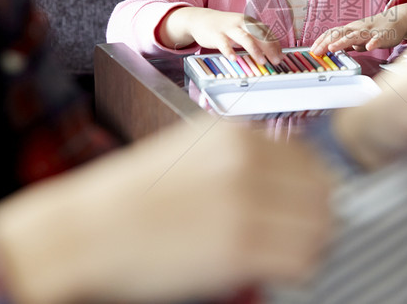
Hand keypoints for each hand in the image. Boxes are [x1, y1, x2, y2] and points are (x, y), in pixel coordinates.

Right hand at [0, 118, 333, 302]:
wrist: (82, 232)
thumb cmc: (129, 199)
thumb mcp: (188, 155)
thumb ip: (240, 161)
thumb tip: (287, 185)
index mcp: (234, 135)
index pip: (309, 159)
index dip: (310, 190)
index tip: (301, 209)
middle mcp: (246, 160)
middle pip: (323, 190)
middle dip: (318, 216)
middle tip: (302, 237)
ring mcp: (246, 201)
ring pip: (320, 224)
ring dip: (312, 244)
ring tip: (288, 256)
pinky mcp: (240, 245)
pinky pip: (302, 258)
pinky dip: (299, 269)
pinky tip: (277, 271)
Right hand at [159, 7, 282, 65]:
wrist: (200, 19)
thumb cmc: (224, 26)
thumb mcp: (241, 28)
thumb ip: (253, 37)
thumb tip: (269, 50)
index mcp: (249, 22)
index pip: (266, 32)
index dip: (275, 44)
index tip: (281, 56)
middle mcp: (241, 23)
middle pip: (259, 34)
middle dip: (269, 48)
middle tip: (276, 61)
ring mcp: (229, 28)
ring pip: (245, 38)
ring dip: (254, 50)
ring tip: (261, 61)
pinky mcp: (216, 35)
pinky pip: (224, 44)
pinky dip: (230, 51)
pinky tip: (234, 59)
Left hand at [310, 2, 406, 54]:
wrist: (397, 20)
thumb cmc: (376, 29)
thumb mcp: (358, 37)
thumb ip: (347, 44)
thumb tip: (333, 50)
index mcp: (351, 29)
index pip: (333, 33)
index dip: (322, 40)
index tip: (312, 50)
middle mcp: (358, 28)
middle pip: (340, 33)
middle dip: (327, 42)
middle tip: (317, 51)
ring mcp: (370, 31)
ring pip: (356, 36)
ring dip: (343, 42)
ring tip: (333, 49)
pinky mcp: (384, 35)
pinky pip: (378, 39)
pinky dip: (374, 43)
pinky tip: (369, 48)